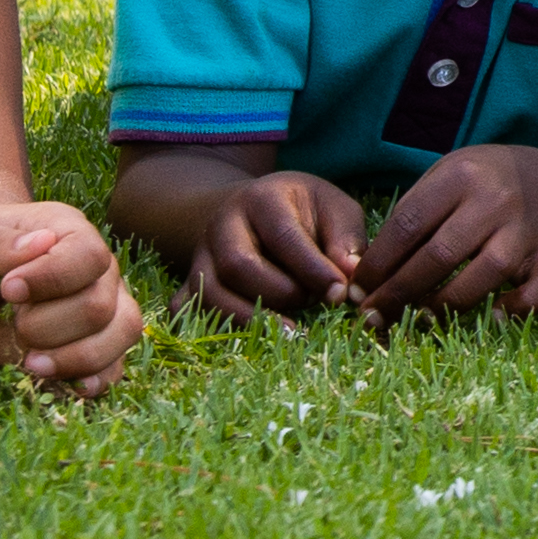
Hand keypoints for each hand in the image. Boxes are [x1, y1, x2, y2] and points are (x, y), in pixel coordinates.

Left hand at [0, 198, 143, 395]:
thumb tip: (41, 243)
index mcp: (63, 231)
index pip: (87, 255)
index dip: (52, 280)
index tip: (7, 290)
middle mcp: (93, 266)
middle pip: (99, 304)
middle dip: (48, 327)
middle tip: (14, 324)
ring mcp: (101, 303)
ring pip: (122, 331)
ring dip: (75, 357)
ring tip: (31, 363)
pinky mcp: (94, 340)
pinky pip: (116, 362)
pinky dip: (96, 378)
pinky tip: (67, 383)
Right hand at [186, 171, 374, 319]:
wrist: (250, 207)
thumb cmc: (303, 211)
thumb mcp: (332, 208)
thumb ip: (346, 238)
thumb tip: (351, 275)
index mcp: (262, 199)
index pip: (283, 237)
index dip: (312, 269)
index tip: (339, 294)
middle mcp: (222, 225)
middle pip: (239, 267)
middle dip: (281, 293)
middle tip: (312, 302)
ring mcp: (200, 255)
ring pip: (210, 294)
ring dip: (251, 318)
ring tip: (291, 331)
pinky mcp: (189, 281)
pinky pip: (186, 309)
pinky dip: (209, 325)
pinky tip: (242, 338)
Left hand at [350, 147, 537, 323]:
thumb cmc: (480, 184)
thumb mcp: (444, 178)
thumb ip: (410, 216)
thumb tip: (366, 274)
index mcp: (461, 176)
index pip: (408, 224)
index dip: (377, 263)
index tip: (357, 290)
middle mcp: (496, 200)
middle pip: (440, 254)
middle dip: (399, 292)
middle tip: (374, 315)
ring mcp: (526, 229)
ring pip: (487, 273)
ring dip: (446, 303)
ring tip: (419, 317)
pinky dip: (520, 306)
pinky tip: (494, 316)